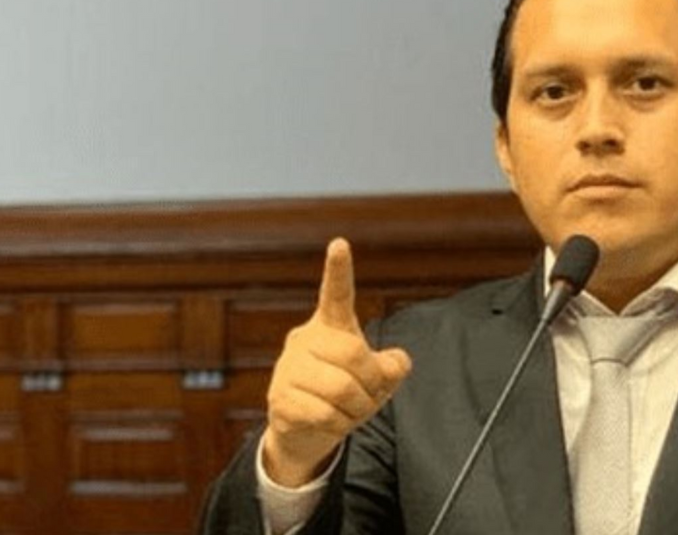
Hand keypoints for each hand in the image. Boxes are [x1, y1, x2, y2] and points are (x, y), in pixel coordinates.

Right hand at [262, 238, 411, 486]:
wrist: (304, 433)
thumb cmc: (344, 395)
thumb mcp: (376, 379)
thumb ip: (392, 367)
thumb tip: (398, 362)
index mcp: (330, 327)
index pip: (336, 294)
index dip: (338, 270)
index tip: (340, 244)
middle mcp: (305, 339)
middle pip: (353, 354)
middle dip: (372, 384)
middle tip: (371, 398)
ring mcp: (288, 368)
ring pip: (340, 389)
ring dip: (358, 409)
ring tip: (350, 412)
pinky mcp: (279, 398)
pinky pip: (324, 413)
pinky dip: (339, 425)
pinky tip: (331, 422)